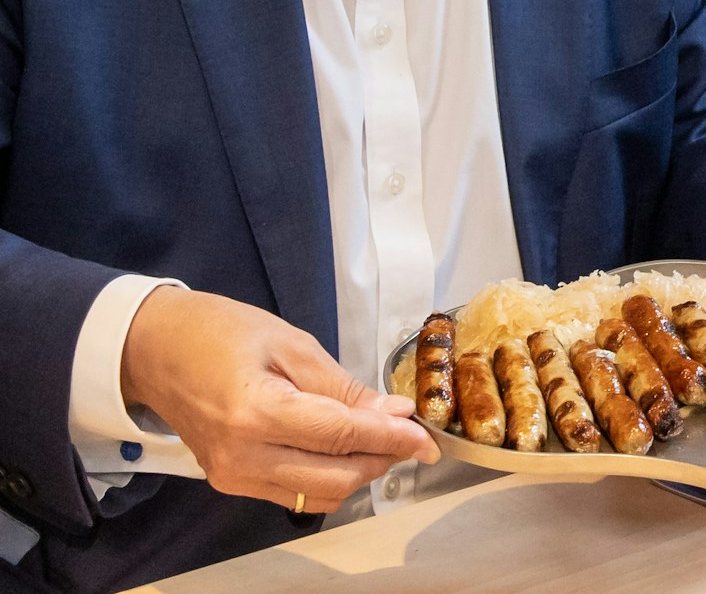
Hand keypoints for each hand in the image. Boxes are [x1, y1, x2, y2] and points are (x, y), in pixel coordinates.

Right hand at [121, 288, 437, 512]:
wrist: (155, 350)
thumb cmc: (219, 333)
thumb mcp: (291, 344)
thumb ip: (343, 387)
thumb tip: (393, 414)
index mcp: (256, 412)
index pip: (342, 437)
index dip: (392, 439)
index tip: (426, 440)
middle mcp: (242, 456)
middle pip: (336, 476)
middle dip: (382, 459)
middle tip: (411, 437)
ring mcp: (233, 476)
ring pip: (319, 495)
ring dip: (360, 473)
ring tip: (382, 441)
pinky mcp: (230, 483)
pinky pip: (294, 495)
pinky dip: (330, 478)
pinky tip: (347, 451)